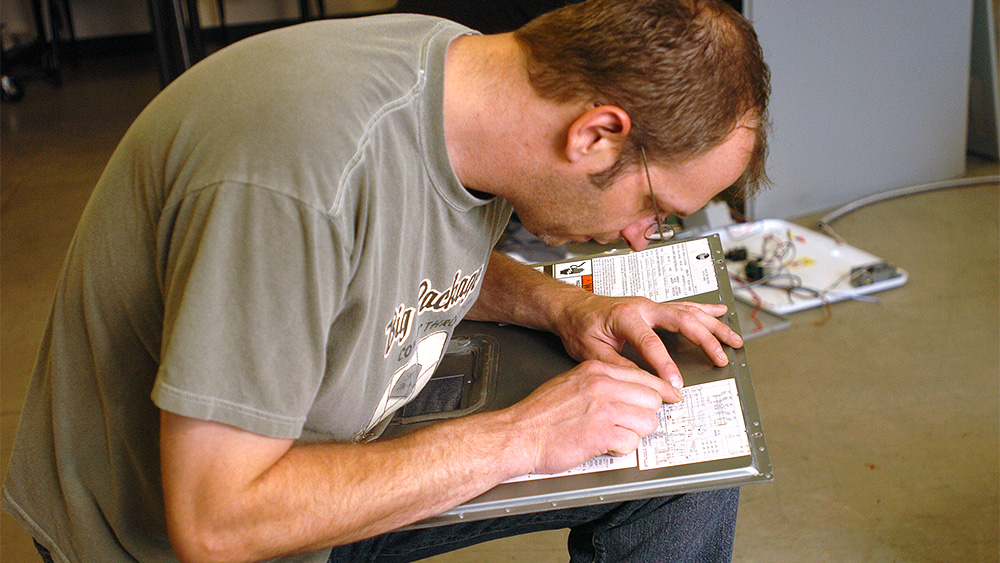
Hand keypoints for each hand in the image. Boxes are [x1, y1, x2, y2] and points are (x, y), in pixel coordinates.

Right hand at [505, 360, 672, 474]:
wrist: (518, 434)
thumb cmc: (539, 414)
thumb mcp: (571, 382)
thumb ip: (600, 382)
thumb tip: (627, 389)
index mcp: (596, 370)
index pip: (644, 376)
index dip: (660, 391)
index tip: (670, 396)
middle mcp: (603, 386)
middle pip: (652, 399)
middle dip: (644, 415)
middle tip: (628, 423)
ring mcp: (605, 409)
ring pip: (648, 422)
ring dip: (634, 433)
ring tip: (612, 435)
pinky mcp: (603, 434)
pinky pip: (632, 442)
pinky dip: (621, 448)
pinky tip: (604, 445)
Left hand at [552, 294, 742, 390]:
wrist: (571, 307)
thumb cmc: (578, 326)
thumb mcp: (590, 351)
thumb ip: (617, 365)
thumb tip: (640, 382)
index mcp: (626, 316)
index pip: (651, 343)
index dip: (665, 365)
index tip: (675, 385)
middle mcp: (642, 307)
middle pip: (682, 321)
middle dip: (705, 340)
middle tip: (721, 358)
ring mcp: (650, 306)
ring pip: (689, 312)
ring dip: (714, 325)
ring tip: (733, 339)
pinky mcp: (653, 308)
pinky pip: (684, 307)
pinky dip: (704, 310)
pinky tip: (719, 313)